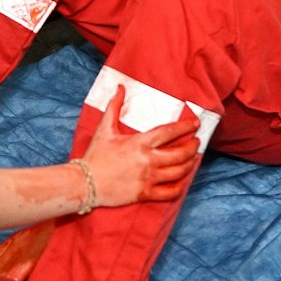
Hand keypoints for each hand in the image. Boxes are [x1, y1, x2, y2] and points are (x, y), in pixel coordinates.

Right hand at [78, 87, 202, 206]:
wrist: (84, 183)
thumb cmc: (95, 155)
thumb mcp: (104, 129)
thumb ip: (114, 106)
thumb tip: (120, 87)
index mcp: (139, 142)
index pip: (169, 131)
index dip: (186, 126)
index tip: (195, 124)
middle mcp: (147, 160)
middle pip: (180, 153)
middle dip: (193, 147)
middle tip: (196, 142)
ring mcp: (147, 178)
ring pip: (179, 172)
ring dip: (190, 164)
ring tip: (192, 159)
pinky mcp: (145, 194)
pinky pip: (170, 192)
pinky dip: (179, 187)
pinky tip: (181, 182)